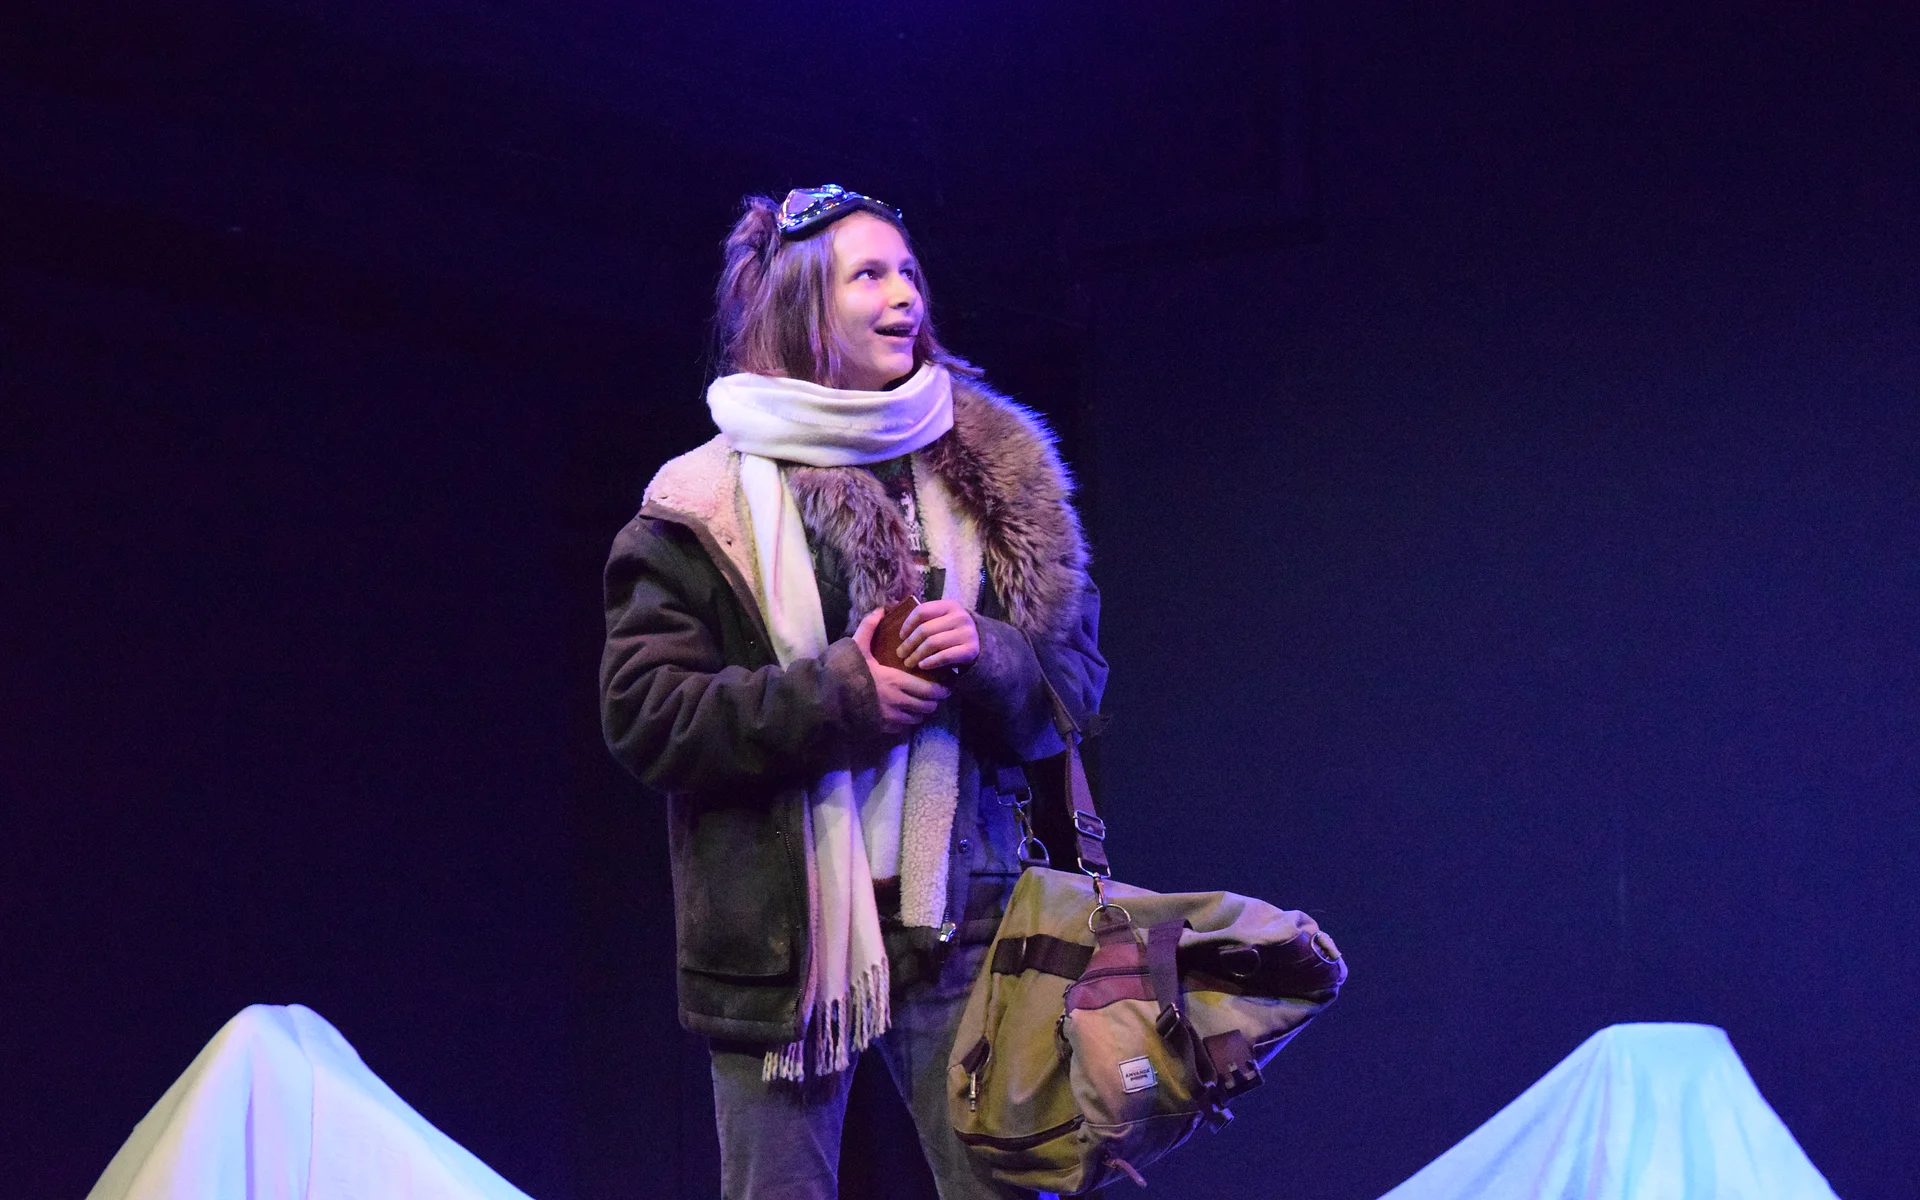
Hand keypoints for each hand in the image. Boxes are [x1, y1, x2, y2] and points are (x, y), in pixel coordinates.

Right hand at [853, 608, 950, 735]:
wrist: (825, 698)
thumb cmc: (842, 670)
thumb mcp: (856, 646)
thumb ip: (869, 628)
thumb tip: (880, 609)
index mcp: (895, 681)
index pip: (929, 690)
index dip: (941, 690)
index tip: (945, 685)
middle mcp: (897, 702)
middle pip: (927, 706)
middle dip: (934, 701)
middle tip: (934, 694)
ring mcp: (890, 718)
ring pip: (917, 718)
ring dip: (921, 711)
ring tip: (921, 703)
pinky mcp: (881, 728)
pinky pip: (903, 727)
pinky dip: (908, 720)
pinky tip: (904, 712)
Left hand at [897, 599, 980, 672]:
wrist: (981, 645)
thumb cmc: (953, 632)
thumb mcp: (943, 620)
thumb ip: (926, 619)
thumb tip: (895, 621)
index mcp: (949, 606)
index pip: (922, 611)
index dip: (908, 624)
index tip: (901, 636)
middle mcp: (960, 617)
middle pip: (925, 629)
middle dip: (909, 643)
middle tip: (900, 654)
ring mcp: (967, 633)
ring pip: (933, 643)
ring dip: (917, 654)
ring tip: (909, 662)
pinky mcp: (970, 650)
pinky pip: (944, 656)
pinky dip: (931, 662)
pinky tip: (922, 666)